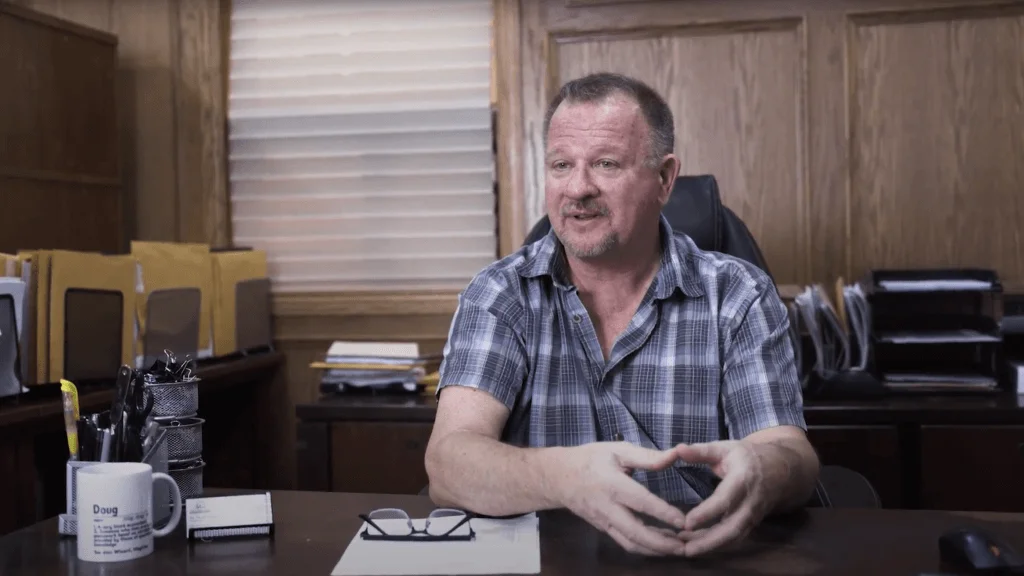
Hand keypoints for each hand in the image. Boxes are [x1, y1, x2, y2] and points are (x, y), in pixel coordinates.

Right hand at [552, 442, 687, 555]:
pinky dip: (646, 547)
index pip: (640, 502)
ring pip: (631, 543)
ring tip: (679, 548)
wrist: (558, 477)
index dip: (662, 512)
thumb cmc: (589, 459)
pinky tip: (663, 544)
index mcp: (612, 484)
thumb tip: (675, 455)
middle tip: (686, 546)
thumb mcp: (616, 450)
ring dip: (656, 550)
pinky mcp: (604, 529)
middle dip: (662, 543)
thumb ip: (647, 456)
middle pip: (635, 532)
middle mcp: (607, 508)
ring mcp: (604, 522)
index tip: (683, 520)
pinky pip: (626, 542)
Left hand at [672, 440, 770, 556]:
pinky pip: (736, 538)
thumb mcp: (725, 448)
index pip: (725, 500)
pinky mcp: (752, 524)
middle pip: (732, 527)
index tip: (687, 522)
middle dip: (709, 541)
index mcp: (743, 479)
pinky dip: (718, 545)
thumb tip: (678, 449)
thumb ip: (701, 451)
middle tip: (685, 549)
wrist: (781, 469)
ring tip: (687, 549)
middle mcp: (751, 501)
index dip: (706, 513)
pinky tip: (698, 546)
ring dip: (711, 546)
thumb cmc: (747, 456)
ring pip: (734, 537)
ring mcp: (753, 515)